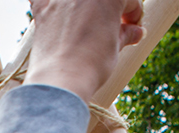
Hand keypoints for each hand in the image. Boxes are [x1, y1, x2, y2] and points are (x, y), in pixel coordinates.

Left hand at [24, 0, 144, 101]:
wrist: (62, 79)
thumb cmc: (92, 64)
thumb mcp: (115, 47)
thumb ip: (125, 34)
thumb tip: (136, 32)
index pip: (130, 0)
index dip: (134, 15)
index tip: (132, 28)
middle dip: (109, 10)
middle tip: (110, 26)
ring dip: (81, 7)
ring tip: (85, 25)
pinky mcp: (42, 8)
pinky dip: (48, 3)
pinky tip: (52, 8)